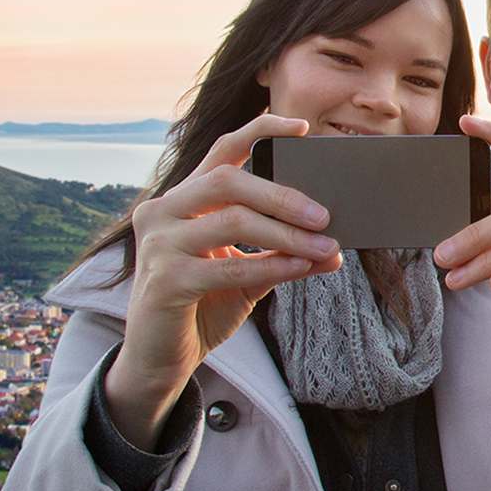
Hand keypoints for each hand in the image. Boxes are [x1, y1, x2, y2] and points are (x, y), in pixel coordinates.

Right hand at [106, 113, 342, 439]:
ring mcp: (158, 245)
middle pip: (228, 182)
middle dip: (282, 195)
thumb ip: (281, 256)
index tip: (301, 129)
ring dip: (285, 233)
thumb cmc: (200, 309)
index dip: (259, 131)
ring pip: (231, 220)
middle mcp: (161, 212)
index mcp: (180, 200)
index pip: (220, 151)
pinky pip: (228, 265)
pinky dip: (270, 265)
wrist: (159, 361)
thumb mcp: (247, 277)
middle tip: (325, 214)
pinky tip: (298, 268)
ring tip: (323, 246)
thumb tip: (332, 247)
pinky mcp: (164, 280)